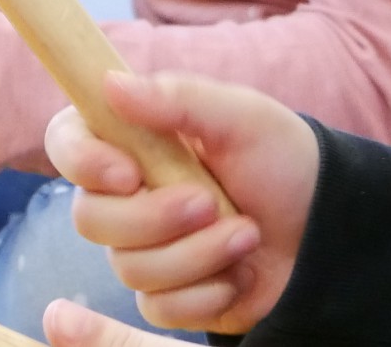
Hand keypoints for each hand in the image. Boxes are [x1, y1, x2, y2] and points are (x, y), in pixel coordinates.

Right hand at [43, 70, 319, 336]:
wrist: (324, 228)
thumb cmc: (281, 159)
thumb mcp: (240, 116)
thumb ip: (177, 98)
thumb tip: (109, 83)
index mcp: (132, 140)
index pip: (67, 144)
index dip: (82, 161)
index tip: (128, 172)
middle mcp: (126, 195)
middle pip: (89, 218)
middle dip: (154, 217)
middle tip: (209, 203)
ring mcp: (144, 247)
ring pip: (129, 268)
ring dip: (196, 254)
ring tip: (246, 233)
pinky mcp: (167, 295)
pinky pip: (158, 308)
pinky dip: (206, 292)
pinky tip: (239, 271)